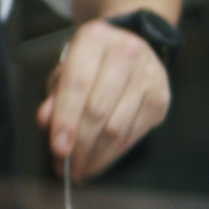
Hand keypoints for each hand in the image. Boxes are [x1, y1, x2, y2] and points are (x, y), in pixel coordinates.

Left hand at [36, 17, 171, 179]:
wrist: (129, 45)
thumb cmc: (91, 62)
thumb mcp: (66, 69)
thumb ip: (55, 96)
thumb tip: (47, 123)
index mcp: (94, 39)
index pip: (77, 85)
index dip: (66, 121)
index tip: (57, 149)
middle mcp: (125, 53)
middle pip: (98, 110)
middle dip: (80, 146)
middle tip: (67, 167)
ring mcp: (148, 76)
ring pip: (118, 128)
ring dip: (96, 156)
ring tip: (81, 169)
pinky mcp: (161, 98)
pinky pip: (134, 134)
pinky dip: (114, 153)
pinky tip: (100, 160)